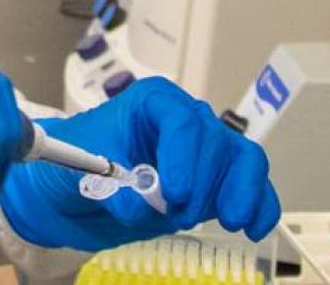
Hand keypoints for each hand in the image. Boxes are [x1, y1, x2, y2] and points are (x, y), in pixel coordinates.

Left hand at [0, 76, 279, 251]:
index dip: (185, 156)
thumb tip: (139, 203)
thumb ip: (110, 184)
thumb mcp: (81, 165)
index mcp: (151, 103)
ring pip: (242, 159)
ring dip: (238, 193)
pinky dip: (258, 205)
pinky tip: (254, 227)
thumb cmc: (74, 162)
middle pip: (214, 142)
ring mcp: (202, 151)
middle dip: (203, 184)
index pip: (181, 120)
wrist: (71, 190)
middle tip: (178, 213)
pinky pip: (249, 185)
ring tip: (225, 220)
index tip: (175, 192)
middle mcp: (183, 120)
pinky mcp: (213, 182)